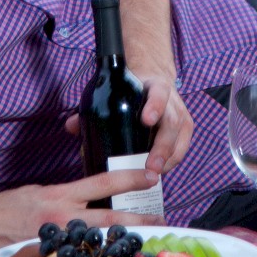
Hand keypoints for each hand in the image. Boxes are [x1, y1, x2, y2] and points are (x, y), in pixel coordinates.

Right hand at [0, 169, 165, 251]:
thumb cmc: (6, 208)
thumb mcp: (37, 193)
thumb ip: (63, 197)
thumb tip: (87, 199)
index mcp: (59, 196)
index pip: (101, 182)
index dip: (129, 177)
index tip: (151, 174)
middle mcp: (61, 218)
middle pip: (109, 217)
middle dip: (138, 218)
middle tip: (162, 219)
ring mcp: (57, 243)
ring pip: (98, 243)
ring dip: (122, 243)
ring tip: (144, 245)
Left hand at [62, 75, 192, 174]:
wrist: (155, 79)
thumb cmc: (134, 89)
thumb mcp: (118, 90)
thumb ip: (94, 107)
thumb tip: (71, 126)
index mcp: (155, 87)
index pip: (159, 94)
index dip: (155, 106)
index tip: (146, 120)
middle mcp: (173, 101)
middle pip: (172, 124)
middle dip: (162, 147)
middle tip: (151, 167)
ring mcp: (182, 116)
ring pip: (179, 140)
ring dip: (167, 160)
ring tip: (153, 177)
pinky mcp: (185, 131)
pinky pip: (181, 150)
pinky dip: (170, 163)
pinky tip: (157, 174)